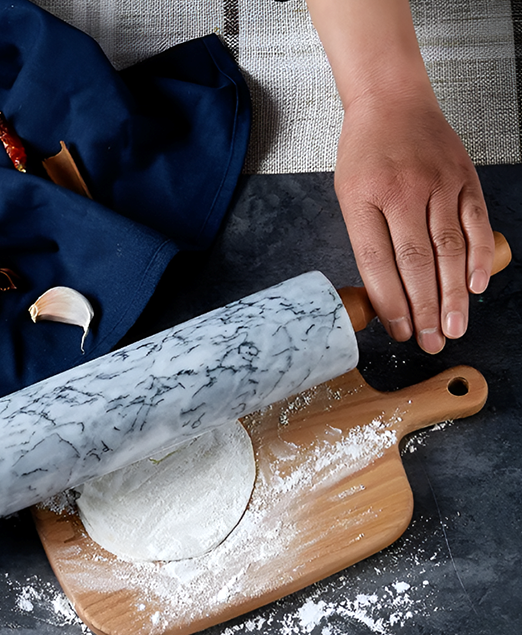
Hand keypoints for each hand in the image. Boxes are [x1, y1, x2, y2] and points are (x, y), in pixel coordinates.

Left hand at [334, 89, 494, 352]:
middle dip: (424, 309)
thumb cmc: (365, 154)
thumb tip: (385, 291)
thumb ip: (366, 238)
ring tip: (453, 327)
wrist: (392, 100)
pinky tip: (475, 286)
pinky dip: (477, 257)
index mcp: (362, 200)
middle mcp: (401, 192)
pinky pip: (474, 223)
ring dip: (452, 294)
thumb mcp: (348, 194)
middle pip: (415, 262)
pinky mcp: (463, 177)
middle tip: (429, 342)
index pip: (377, 263)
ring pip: (448, 249)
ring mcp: (436, 183)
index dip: (390, 303)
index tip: (398, 331)